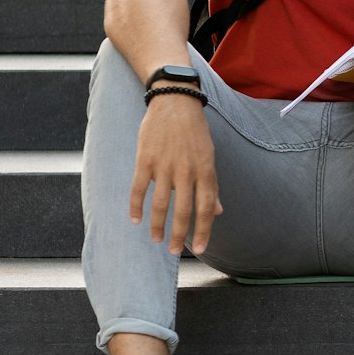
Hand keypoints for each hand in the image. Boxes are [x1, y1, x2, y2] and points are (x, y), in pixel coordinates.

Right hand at [130, 97, 221, 255]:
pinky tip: (135, 220)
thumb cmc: (195, 132)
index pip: (206, 208)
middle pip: (184, 211)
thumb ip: (212, 185)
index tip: (199, 249)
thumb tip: (218, 211)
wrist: (176, 102)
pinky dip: (136, 206)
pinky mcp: (145, 159)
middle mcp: (187, 171)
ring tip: (155, 239)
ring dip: (157, 225)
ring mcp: (165, 166)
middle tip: (174, 252)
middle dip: (180, 235)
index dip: (203, 231)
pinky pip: (139, 188)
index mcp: (206, 171)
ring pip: (160, 204)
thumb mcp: (210, 156)